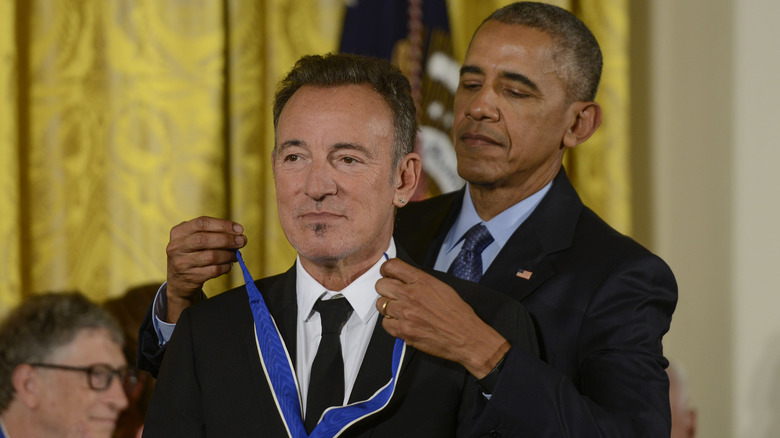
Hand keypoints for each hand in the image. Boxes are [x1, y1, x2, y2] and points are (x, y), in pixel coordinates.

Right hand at [165, 216, 246, 322]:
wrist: (179, 282)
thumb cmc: (192, 255)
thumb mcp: (192, 240)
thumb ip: (211, 233)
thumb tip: (238, 234)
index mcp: (178, 232)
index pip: (201, 223)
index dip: (223, 224)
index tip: (239, 229)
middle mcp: (176, 247)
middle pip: (204, 239)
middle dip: (227, 239)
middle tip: (242, 241)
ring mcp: (182, 263)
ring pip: (211, 256)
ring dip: (229, 255)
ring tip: (236, 255)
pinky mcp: (191, 277)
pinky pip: (214, 270)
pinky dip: (226, 267)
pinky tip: (229, 264)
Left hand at [375, 258, 509, 378]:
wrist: (465, 337)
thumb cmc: (457, 313)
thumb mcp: (442, 287)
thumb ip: (420, 280)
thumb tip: (403, 277)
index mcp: (422, 281)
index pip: (391, 266)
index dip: (387, 270)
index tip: (388, 274)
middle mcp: (411, 295)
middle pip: (381, 285)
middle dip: (386, 288)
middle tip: (394, 294)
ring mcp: (405, 314)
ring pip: (380, 304)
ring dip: (388, 306)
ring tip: (400, 310)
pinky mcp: (403, 331)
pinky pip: (385, 323)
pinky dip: (391, 323)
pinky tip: (402, 322)